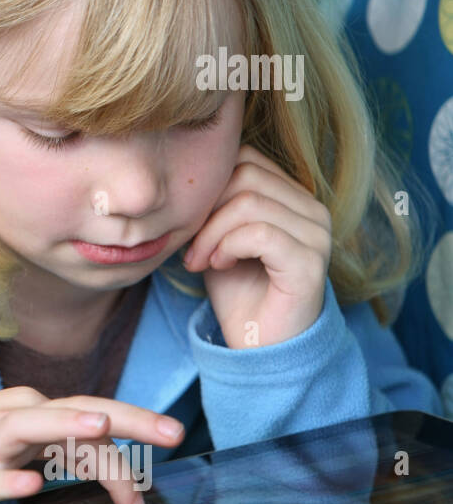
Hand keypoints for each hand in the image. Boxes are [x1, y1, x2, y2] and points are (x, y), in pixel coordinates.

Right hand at [0, 386, 184, 503]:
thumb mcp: (17, 441)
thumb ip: (61, 443)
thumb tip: (112, 452)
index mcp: (29, 412)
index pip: (90, 413)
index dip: (134, 427)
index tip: (173, 443)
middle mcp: (10, 420)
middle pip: (71, 411)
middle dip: (123, 417)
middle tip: (171, 431)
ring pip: (26, 428)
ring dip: (63, 426)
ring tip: (98, 428)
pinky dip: (7, 480)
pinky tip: (30, 485)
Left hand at [181, 144, 331, 348]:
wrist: (259, 346)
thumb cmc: (238, 291)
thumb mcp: (218, 238)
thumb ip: (214, 204)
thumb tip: (187, 176)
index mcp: (293, 197)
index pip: (245, 158)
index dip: (208, 186)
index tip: (191, 225)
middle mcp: (312, 209)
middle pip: (245, 174)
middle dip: (206, 209)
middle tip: (191, 247)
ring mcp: (317, 234)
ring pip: (249, 202)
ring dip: (211, 232)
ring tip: (201, 260)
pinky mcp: (310, 262)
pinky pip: (259, 233)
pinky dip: (227, 246)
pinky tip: (218, 266)